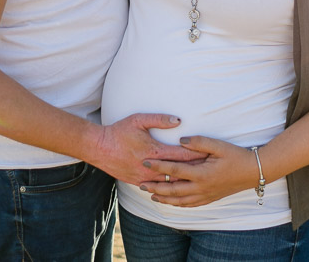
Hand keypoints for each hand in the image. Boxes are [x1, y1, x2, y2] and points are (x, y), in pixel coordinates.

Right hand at [88, 114, 206, 184]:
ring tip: (197, 180)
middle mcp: (151, 168)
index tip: (210, 155)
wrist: (98, 148)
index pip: (182, 155)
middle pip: (179, 172)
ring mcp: (144, 178)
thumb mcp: (138, 120)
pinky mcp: (137, 183)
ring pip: (169, 184)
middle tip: (210, 169)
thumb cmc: (119, 131)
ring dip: (182, 182)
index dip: (197, 155)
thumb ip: (159, 119)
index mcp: (154, 151)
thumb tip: (178, 120)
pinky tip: (177, 188)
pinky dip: (168, 188)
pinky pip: (156, 188)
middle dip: (195, 170)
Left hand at [139, 136, 258, 206]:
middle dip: (155, 187)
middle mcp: (201, 187)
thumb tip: (180, 140)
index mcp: (201, 173)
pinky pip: (190, 205)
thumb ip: (198, 142)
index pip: (174, 170)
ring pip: (179, 201)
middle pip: (172, 190)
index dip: (158, 166)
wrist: (252, 171)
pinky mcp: (210, 199)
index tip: (145, 161)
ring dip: (164, 198)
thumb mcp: (218, 145)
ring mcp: (205, 195)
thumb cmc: (235, 155)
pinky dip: (177, 204)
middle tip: (141, 184)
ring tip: (151, 195)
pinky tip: (171, 202)